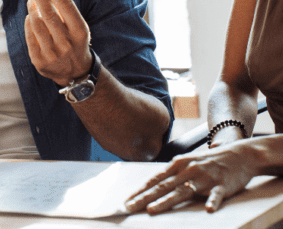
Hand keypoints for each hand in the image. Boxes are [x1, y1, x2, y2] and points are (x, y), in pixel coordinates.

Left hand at [25, 0, 91, 86]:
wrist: (76, 71)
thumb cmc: (75, 40)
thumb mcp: (77, 26)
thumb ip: (63, 10)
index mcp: (79, 32)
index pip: (65, 6)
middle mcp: (66, 43)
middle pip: (48, 14)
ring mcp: (52, 54)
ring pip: (36, 24)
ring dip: (32, 8)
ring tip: (32, 1)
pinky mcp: (39, 61)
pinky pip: (29, 36)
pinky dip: (28, 23)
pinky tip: (31, 17)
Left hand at [124, 143, 256, 213]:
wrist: (238, 155)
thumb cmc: (209, 161)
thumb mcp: (187, 163)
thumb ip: (173, 174)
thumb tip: (153, 184)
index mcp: (178, 164)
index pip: (155, 179)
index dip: (140, 191)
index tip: (126, 201)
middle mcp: (188, 170)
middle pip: (163, 186)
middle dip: (144, 198)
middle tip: (129, 208)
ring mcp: (204, 178)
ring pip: (183, 191)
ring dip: (166, 201)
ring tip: (152, 210)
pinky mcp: (221, 186)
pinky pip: (216, 195)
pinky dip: (212, 202)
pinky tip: (208, 210)